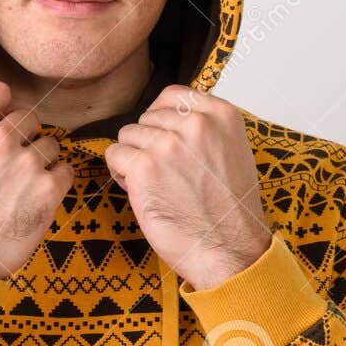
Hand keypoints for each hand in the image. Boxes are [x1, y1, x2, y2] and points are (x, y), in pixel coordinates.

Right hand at [0, 79, 75, 278]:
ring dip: (41, 159)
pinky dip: (56, 180)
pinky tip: (39, 193)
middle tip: (12, 160)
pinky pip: (65, 170)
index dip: (3, 104)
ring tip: (24, 182)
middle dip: (23, 136)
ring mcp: (25, 162)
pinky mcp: (47, 189)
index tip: (3, 116)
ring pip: (50, 144)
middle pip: (29, 117)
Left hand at [102, 85, 271, 289]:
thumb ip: (203, 129)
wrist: (230, 249)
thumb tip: (166, 119)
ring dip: (133, 159)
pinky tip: (142, 191)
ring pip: (126, 135)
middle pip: (145, 118)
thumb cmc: (229, 210)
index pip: (170, 96)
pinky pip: (114, 155)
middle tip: (165, 173)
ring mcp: (168, 144)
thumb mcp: (231, 151)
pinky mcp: (144, 167)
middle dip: (147, 144)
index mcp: (221, 115)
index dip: (159, 119)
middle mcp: (195, 124)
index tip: (164, 139)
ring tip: (156, 184)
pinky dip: (121, 174)